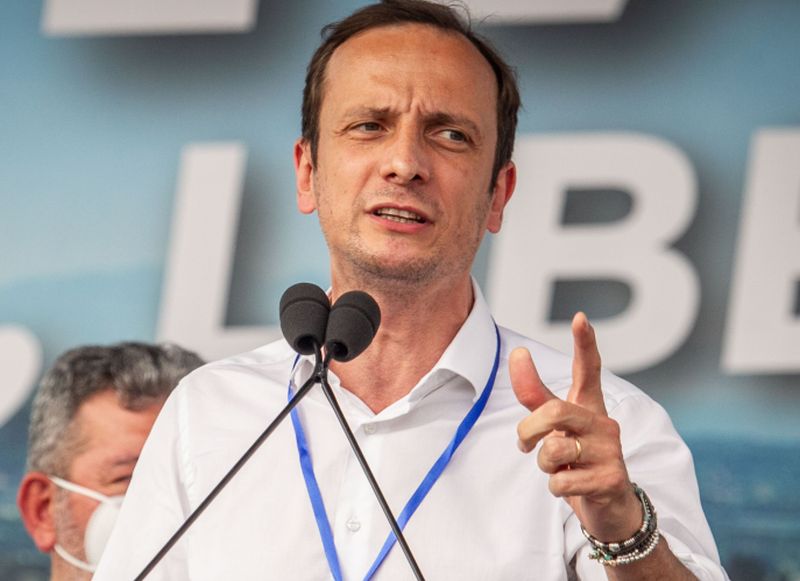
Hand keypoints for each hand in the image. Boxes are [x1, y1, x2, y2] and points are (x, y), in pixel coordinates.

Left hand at [511, 312, 641, 541]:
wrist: (610, 509)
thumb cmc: (578, 461)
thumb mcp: (555, 428)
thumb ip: (535, 395)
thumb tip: (519, 353)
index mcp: (589, 407)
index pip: (588, 369)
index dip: (584, 343)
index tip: (580, 317)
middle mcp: (603, 423)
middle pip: (554, 411)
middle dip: (529, 430)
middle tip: (525, 446)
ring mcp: (611, 450)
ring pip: (554, 449)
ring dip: (543, 465)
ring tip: (558, 470)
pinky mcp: (611, 479)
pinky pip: (561, 481)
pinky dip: (555, 488)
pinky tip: (571, 488)